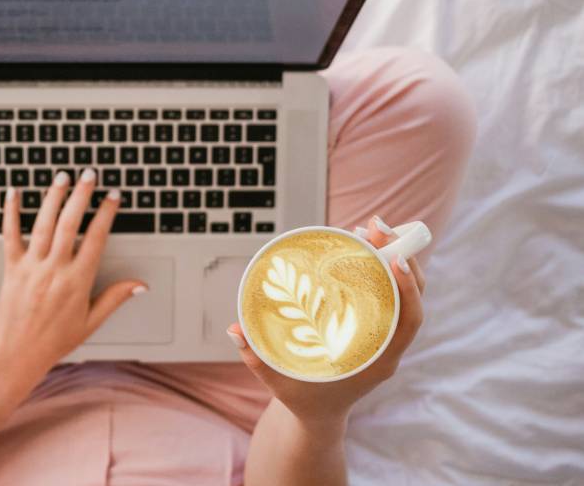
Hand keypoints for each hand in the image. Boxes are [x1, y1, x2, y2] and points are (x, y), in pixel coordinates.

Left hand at [0, 169, 145, 377]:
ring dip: (53, 197)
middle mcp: (55, 270)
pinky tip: (13, 192)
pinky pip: (10, 235)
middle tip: (89, 175)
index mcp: (78, 281)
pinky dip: (10, 212)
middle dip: (81, 195)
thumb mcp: (92, 321)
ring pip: (43, 224)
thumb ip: (115, 298)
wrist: (17, 354)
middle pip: (70, 223)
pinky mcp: (11, 268)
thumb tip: (140, 285)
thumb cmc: (54, 341)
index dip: (106, 214)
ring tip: (62, 177)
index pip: (96, 238)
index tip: (113, 197)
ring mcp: (32, 267)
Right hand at [228, 215, 426, 426]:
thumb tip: (234, 328)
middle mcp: (388, 345)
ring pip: (402, 290)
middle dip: (400, 256)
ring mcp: (384, 334)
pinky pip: (386, 293)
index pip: (408, 322)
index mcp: (378, 362)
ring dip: (391, 256)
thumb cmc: (303, 400)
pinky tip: (360, 247)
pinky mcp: (374, 325)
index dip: (408, 289)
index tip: (396, 260)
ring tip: (368, 228)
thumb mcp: (278, 382)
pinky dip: (379, 268)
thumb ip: (255, 358)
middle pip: (410, 296)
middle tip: (376, 227)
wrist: (318, 416)